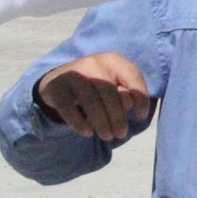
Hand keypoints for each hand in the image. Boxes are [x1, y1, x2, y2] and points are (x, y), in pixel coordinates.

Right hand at [36, 53, 150, 140]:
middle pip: (110, 93)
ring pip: (91, 102)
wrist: (60, 79)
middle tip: (121, 134)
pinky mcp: (56, 87)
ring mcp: (73, 74)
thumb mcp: (113, 83)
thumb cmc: (96, 85)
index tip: (141, 116)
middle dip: (118, 117)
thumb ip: (125, 92)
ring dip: (102, 123)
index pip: (133, 77)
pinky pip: (68, 108)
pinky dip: (79, 123)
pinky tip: (88, 133)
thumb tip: (130, 105)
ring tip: (108, 137)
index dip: (140, 98)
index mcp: (113, 60)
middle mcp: (94, 63)